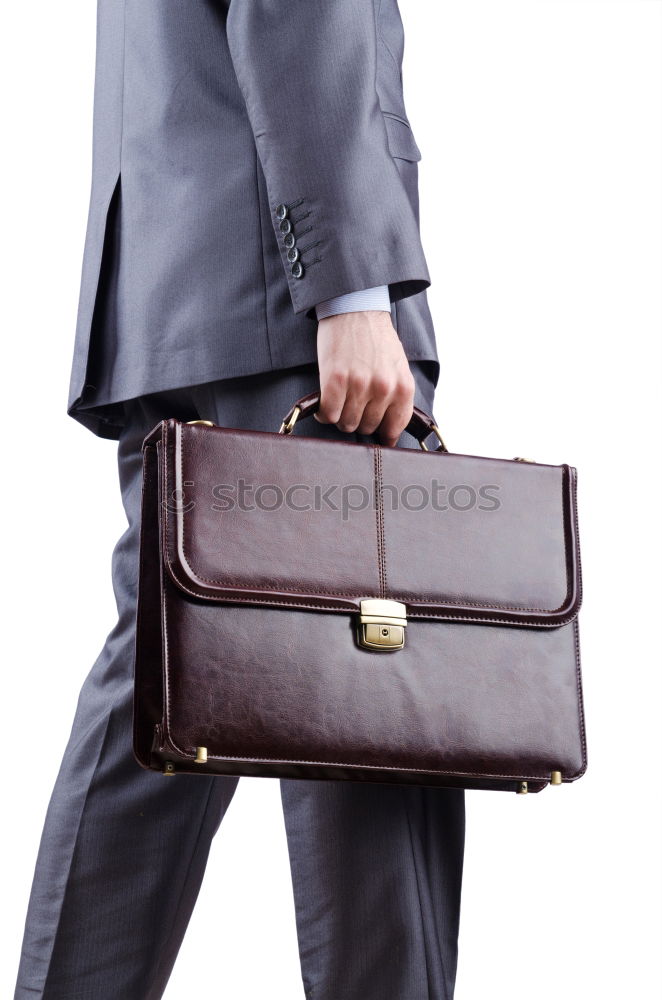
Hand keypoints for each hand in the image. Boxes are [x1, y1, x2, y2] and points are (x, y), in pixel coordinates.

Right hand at [315, 311, 415, 447]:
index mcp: (403, 386)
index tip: (376, 435)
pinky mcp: (335, 380)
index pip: (394, 428)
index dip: (383, 434)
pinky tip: (327, 399)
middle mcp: (383, 388)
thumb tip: (389, 431)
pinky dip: (325, 412)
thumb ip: (396, 396)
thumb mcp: (397, 367)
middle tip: (354, 403)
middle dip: (359, 419)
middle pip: (367, 427)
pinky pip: (328, 415)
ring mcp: (359, 385)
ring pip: (346, 424)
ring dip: (340, 416)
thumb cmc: (375, 338)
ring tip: (341, 399)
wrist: (355, 308)